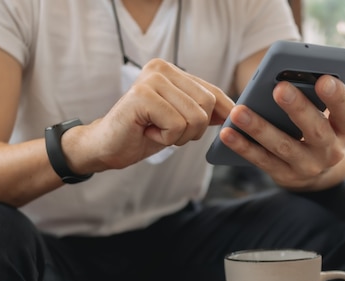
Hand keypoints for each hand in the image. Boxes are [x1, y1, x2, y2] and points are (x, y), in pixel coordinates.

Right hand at [82, 59, 233, 170]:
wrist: (107, 147)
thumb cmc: (143, 133)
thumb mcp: (180, 120)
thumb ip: (204, 111)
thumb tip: (237, 112)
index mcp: (172, 70)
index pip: (213, 91)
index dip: (225, 111)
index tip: (232, 123)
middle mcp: (162, 68)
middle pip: (208, 105)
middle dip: (194, 129)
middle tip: (167, 131)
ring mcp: (151, 80)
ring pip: (194, 117)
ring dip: (178, 136)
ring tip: (156, 130)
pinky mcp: (142, 95)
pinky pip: (177, 126)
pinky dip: (165, 138)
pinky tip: (147, 132)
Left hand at [219, 75, 344, 190]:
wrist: (315, 170)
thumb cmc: (316, 126)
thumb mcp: (325, 114)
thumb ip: (313, 96)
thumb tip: (286, 74)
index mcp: (344, 128)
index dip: (337, 96)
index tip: (324, 78)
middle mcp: (331, 151)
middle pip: (316, 130)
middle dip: (297, 108)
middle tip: (279, 88)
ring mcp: (308, 166)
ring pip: (283, 146)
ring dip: (260, 128)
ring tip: (239, 111)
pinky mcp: (285, 176)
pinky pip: (261, 160)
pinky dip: (243, 146)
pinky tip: (227, 133)